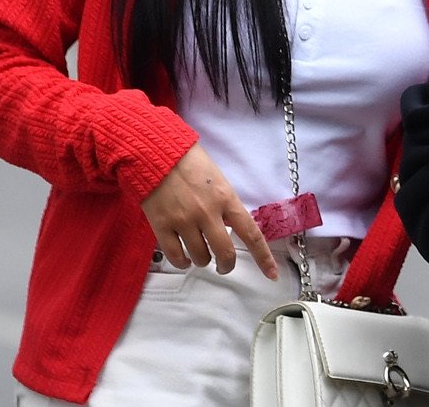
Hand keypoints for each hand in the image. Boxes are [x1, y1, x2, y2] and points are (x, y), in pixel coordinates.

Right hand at [139, 143, 278, 278]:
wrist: (157, 154)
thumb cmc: (191, 164)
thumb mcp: (219, 181)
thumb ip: (226, 205)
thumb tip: (233, 227)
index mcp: (227, 199)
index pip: (251, 233)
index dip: (263, 257)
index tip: (271, 274)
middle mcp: (207, 213)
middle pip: (225, 253)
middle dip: (226, 265)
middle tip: (223, 266)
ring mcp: (184, 221)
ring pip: (200, 258)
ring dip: (202, 261)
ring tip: (200, 253)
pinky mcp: (162, 226)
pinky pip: (176, 256)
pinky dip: (182, 262)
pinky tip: (184, 258)